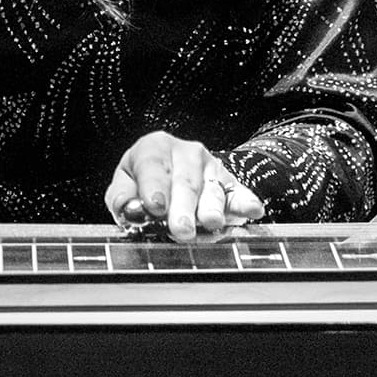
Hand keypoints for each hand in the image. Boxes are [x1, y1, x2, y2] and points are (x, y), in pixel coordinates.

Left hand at [104, 130, 263, 241]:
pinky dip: (246, 203)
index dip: (153, 187)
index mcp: (154, 148)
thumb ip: (122, 196)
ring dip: (211, 209)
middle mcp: (185, 153)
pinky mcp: (230, 184)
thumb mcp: (126, 182)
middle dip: (183, 208)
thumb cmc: (144, 181)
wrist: (173, 170)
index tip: (154, 206)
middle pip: (185, 183)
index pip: (152, 166)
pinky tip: (254, 209)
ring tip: (209, 222)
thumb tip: (128, 209)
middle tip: (180, 229)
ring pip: (212, 190)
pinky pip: (238, 194)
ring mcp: (210, 167)